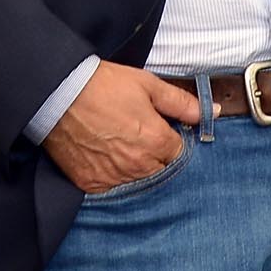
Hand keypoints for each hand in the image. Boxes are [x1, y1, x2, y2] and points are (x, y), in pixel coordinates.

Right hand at [43, 63, 199, 193]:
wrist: (58, 93)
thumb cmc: (103, 85)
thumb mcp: (147, 85)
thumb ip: (181, 103)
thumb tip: (212, 113)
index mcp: (156, 141)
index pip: (178, 152)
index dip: (170, 139)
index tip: (158, 128)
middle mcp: (138, 165)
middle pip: (160, 169)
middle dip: (155, 155)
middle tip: (136, 134)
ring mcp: (114, 177)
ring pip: (137, 180)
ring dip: (134, 166)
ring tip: (118, 142)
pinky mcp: (92, 183)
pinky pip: (112, 186)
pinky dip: (111, 174)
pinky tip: (103, 154)